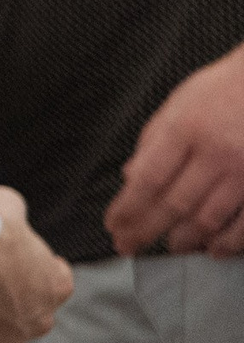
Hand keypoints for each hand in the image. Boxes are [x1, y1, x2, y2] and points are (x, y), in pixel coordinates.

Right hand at [0, 186, 74, 342]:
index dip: (36, 277)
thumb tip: (5, 203)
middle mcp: (42, 319)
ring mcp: (11, 341)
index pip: (56, 286)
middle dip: (16, 313)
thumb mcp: (9, 205)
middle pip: (34, 323)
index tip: (15, 267)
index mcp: (56, 285)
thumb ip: (15, 210)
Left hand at [104, 44, 243, 256]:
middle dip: (146, 230)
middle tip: (129, 246)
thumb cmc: (221, 92)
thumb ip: (152, 141)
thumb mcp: (178, 104)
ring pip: (209, 219)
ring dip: (184, 240)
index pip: (147, 179)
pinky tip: (212, 249)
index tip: (113, 224)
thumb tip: (129, 178)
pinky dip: (228, 243)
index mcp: (185, 130)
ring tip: (169, 248)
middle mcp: (215, 154)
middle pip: (174, 204)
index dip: (127, 207)